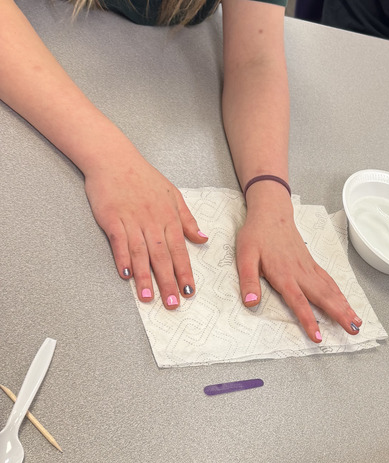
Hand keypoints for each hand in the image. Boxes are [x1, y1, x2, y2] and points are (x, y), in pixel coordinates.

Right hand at [84, 152, 206, 308]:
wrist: (114, 159)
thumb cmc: (143, 177)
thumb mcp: (173, 194)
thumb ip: (187, 219)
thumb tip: (203, 238)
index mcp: (169, 217)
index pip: (180, 250)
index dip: (185, 272)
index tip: (189, 291)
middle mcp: (152, 221)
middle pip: (162, 256)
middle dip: (169, 281)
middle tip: (173, 303)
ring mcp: (131, 220)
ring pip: (141, 253)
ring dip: (145, 277)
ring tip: (149, 297)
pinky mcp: (111, 219)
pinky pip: (119, 242)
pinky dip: (122, 258)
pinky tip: (125, 274)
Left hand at [236, 191, 361, 341]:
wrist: (271, 214)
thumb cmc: (256, 235)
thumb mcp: (245, 257)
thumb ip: (249, 280)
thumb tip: (251, 302)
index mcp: (284, 274)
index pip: (299, 302)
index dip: (309, 320)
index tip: (318, 337)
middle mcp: (300, 273)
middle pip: (324, 297)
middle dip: (340, 315)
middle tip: (354, 330)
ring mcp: (309, 268)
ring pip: (331, 289)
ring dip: (345, 306)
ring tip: (357, 321)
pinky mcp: (312, 264)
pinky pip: (329, 281)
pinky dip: (340, 294)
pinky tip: (347, 302)